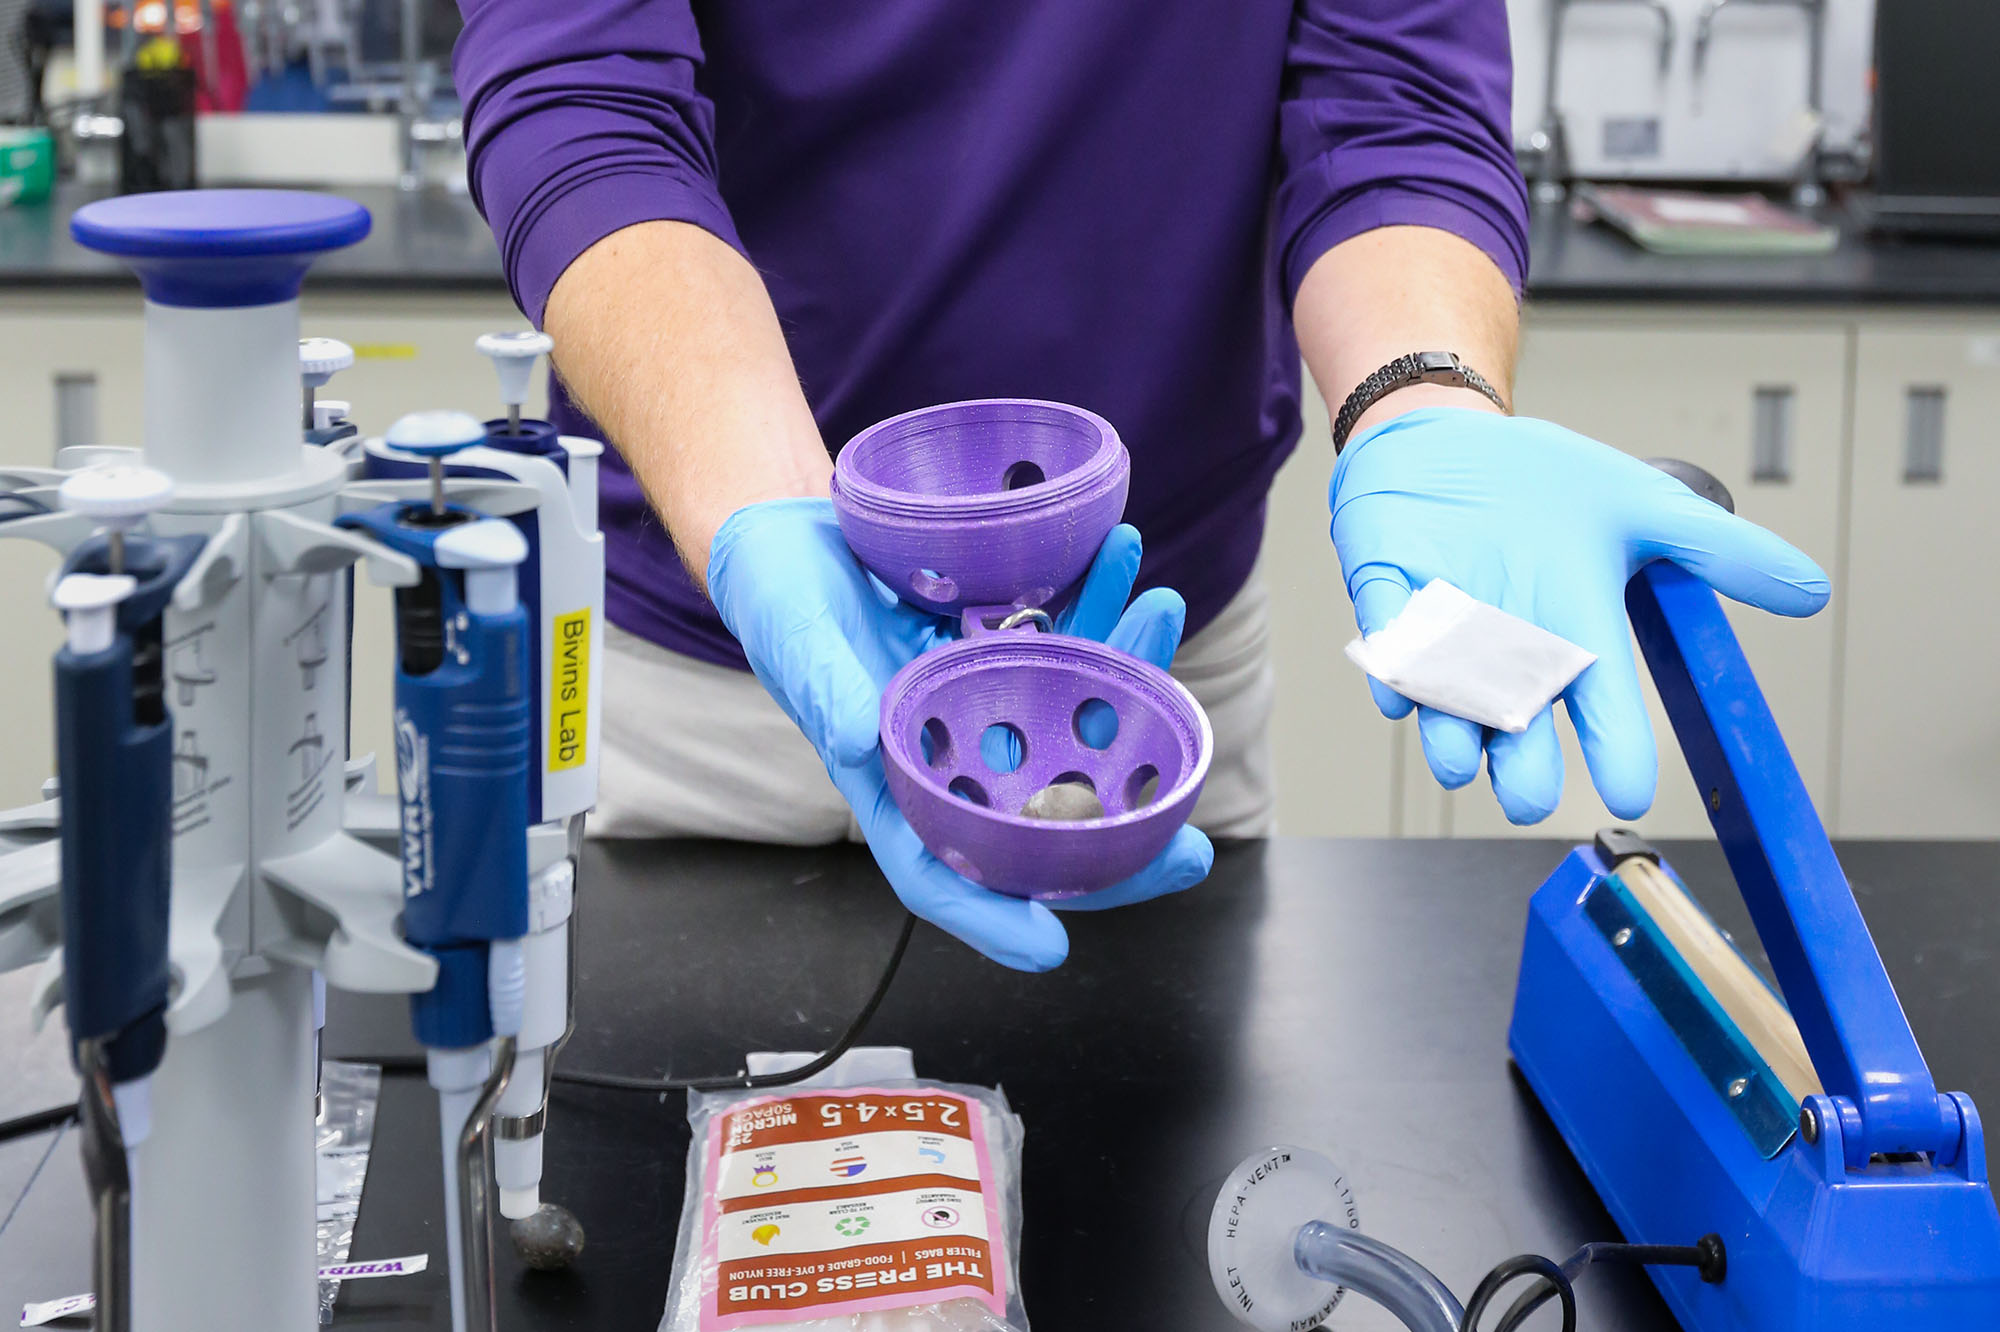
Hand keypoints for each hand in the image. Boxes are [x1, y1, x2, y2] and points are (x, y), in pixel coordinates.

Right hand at [708, 497, 1212, 969]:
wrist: (793, 530)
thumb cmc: (777, 597)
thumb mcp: (791, 638)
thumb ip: (824, 688)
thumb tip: (859, 739)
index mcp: (892, 781)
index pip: (940, 870)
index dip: (991, 916)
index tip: (1050, 947)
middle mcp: (955, 755)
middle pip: (1043, 820)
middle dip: (1123, 837)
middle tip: (1192, 848)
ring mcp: (991, 701)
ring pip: (1076, 721)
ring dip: (1130, 675)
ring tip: (1160, 609)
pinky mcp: (1011, 642)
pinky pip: (1072, 638)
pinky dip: (1104, 603)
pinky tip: (1125, 559)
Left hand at [1331, 407, 1829, 823]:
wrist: (1452, 439)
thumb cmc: (1541, 485)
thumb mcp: (1643, 508)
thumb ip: (1720, 552)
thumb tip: (1809, 591)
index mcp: (1574, 631)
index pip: (1604, 705)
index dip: (1617, 750)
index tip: (1629, 792)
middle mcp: (1507, 647)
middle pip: (1516, 726)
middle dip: (1519, 766)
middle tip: (1526, 795)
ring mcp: (1443, 626)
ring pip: (1444, 700)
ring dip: (1448, 729)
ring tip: (1458, 757)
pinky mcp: (1388, 596)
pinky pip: (1386, 640)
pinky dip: (1390, 662)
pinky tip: (1397, 680)